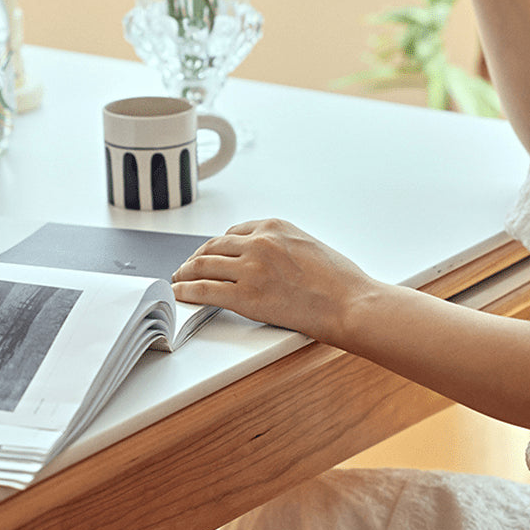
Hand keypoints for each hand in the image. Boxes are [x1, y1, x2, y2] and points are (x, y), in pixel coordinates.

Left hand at [171, 219, 372, 344]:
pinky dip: (186, 290)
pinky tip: (179, 293)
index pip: (233, 233)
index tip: (210, 254)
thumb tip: (267, 260)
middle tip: (187, 267)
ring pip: (203, 265)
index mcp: (275, 227)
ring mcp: (250, 268)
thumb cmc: (340, 281)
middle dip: (196, 258)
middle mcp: (259, 242)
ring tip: (179, 279)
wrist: (350, 302)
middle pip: (213, 247)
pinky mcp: (245, 295)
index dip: (216, 246)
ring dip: (186, 273)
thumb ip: (282, 247)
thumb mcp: (309, 246)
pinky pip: (204, 290)